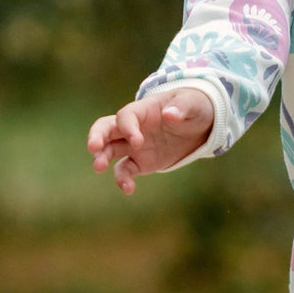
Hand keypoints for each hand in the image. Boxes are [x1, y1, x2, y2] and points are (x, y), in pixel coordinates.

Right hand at [87, 88, 215, 192]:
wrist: (200, 124)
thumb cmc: (194, 106)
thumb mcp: (193, 103)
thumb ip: (182, 107)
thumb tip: (169, 115)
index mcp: (143, 110)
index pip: (125, 116)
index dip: (127, 127)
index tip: (137, 141)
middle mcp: (133, 127)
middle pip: (105, 129)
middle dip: (97, 137)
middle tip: (93, 148)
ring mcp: (134, 146)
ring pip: (109, 150)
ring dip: (101, 158)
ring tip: (98, 167)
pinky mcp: (141, 162)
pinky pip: (125, 171)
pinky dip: (123, 180)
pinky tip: (128, 189)